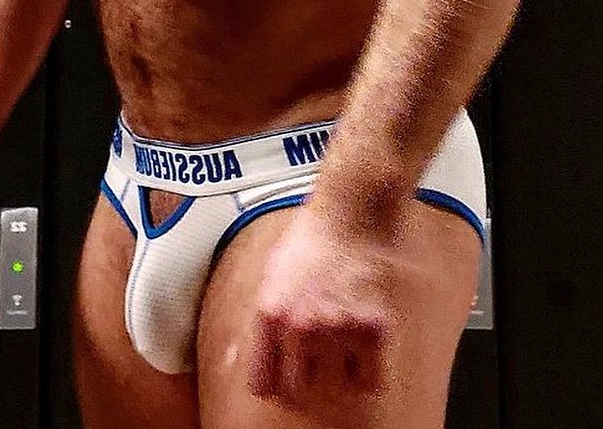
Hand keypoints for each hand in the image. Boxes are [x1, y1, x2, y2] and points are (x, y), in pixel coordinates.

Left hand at [247, 203, 401, 412]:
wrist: (349, 210)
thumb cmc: (309, 239)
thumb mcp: (270, 276)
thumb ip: (256, 323)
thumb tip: (229, 362)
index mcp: (270, 313)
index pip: (262, 383)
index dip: (272, 380)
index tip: (281, 374)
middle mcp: (301, 325)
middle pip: (297, 391)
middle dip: (304, 378)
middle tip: (313, 358)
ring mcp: (338, 329)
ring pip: (334, 388)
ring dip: (336, 372)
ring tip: (339, 342)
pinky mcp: (373, 328)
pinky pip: (369, 381)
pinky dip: (367, 372)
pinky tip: (362, 348)